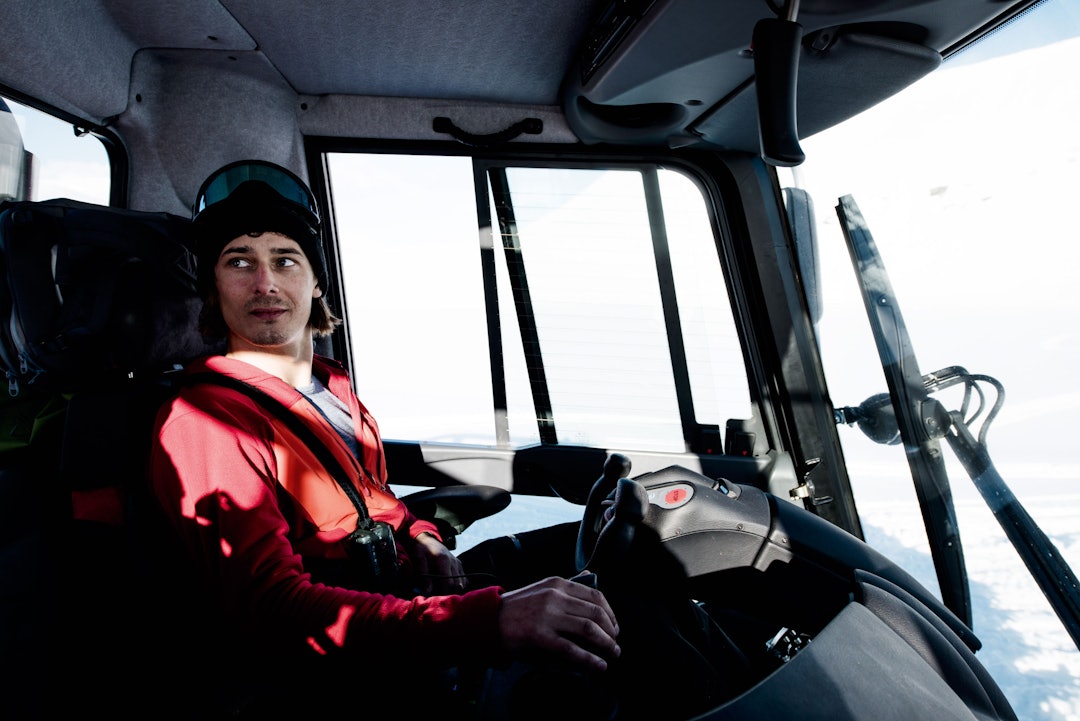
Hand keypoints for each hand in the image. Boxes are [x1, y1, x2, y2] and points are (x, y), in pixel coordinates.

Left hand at [410, 531, 466, 594]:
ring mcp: (458, 563)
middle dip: (448, 593)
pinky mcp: (459, 564)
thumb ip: (424, 576)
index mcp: (444, 560)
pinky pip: (464, 579)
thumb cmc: (421, 550)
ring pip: (462, 583)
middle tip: (438, 597)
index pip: (449, 583)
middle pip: (457, 585)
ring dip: (454, 590)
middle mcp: (454, 562)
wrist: (427, 539)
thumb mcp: (419, 560)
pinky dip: (458, 585)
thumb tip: (428, 592)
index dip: (443, 593)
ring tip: (443, 592)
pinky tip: (449, 587)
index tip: (435, 598)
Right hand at [498, 575, 620, 672]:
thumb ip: (566, 589)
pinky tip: (598, 665)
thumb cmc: (518, 608)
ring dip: (605, 644)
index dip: (610, 613)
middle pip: (596, 613)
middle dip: (611, 631)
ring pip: (588, 629)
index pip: (595, 595)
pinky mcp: (540, 636)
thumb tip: (592, 583)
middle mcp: (555, 596)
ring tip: (611, 654)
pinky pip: (572, 649)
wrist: (489, 620)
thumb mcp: (543, 589)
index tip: (614, 626)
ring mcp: (547, 616)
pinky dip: (590, 659)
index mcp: (558, 583)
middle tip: (614, 643)